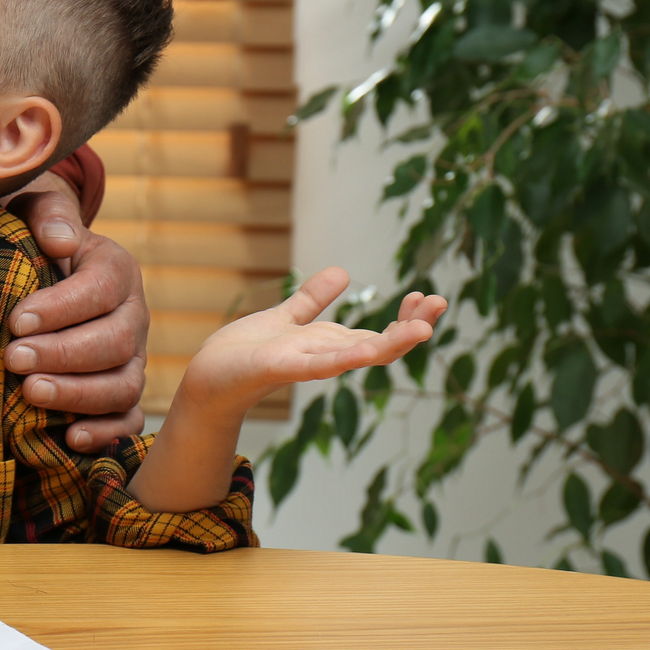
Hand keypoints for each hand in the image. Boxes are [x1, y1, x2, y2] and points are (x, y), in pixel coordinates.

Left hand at [4, 179, 149, 452]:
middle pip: (115, 342)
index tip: (16, 320)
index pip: (100, 290)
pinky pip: (128, 419)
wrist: (42, 269)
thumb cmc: (33, 241)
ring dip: (77, 395)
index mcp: (116, 269)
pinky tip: (69, 438)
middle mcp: (134, 315)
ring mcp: (133, 357)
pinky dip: (105, 432)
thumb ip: (49, 216)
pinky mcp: (124, 390)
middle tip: (13, 359)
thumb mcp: (37, 213)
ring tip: (30, 394)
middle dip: (62, 355)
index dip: (60, 308)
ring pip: (124, 385)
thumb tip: (58, 240)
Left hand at [179, 268, 446, 417]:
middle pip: (380, 345)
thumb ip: (312, 299)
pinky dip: (340, 358)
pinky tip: (363, 349)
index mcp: (329, 344)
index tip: (429, 296)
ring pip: (356, 356)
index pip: (381, 332)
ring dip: (390, 344)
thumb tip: (343, 272)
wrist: (209, 377)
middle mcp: (325, 356)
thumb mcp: (285, 318)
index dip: (408, 317)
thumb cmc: (245, 352)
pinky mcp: (280, 368)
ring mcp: (306, 364)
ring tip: (422, 330)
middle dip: (412, 326)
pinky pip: (316, 365)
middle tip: (440, 304)